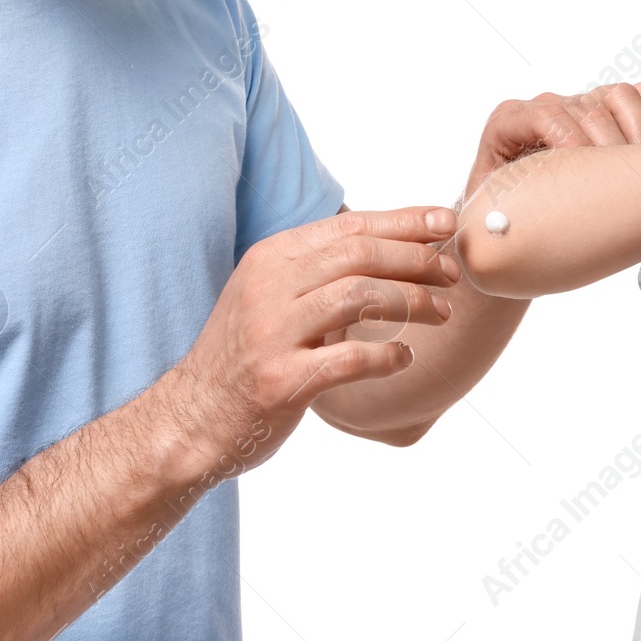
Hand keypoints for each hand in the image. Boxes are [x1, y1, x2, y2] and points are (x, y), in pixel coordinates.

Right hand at [163, 207, 457, 467]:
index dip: (405, 222)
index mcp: (271, 258)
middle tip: (451, 275)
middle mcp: (269, 287)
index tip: (445, 224)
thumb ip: (318, 270)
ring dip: (411, 302)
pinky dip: (387, 355)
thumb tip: (389, 248)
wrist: (189, 419)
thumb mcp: (270, 296)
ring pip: (360, 296)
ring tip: (439, 313)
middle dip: (417, 260)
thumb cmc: (243, 356)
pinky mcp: (280, 380)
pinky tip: (403, 357)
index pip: (350, 226)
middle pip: (361, 254)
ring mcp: (272, 333)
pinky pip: (350, 358)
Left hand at [465, 82, 640, 195]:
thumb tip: (500, 226)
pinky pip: (639, 96)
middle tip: (629, 182)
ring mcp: (579, 104)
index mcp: (510, 122)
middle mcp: (546, 107)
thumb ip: (492, 205)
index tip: (587, 172)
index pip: (544, 114)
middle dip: (612, 145)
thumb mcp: (489, 205)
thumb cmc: (501, 209)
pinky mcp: (606, 108)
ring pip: (618, 96)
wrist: (515, 208)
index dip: (570, 138)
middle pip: (587, 109)